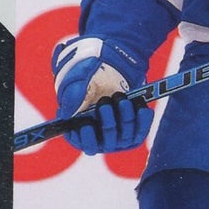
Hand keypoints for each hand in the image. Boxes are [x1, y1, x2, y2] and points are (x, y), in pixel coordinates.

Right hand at [49, 32, 149, 154]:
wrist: (113, 66)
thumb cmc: (89, 75)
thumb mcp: (76, 80)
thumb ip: (71, 95)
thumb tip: (66, 113)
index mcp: (81, 129)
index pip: (82, 143)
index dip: (84, 138)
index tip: (85, 124)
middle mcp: (101, 137)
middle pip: (106, 141)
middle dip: (106, 122)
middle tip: (104, 103)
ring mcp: (119, 136)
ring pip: (124, 136)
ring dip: (124, 118)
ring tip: (122, 99)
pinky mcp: (135, 131)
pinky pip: (140, 132)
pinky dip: (142, 120)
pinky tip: (141, 107)